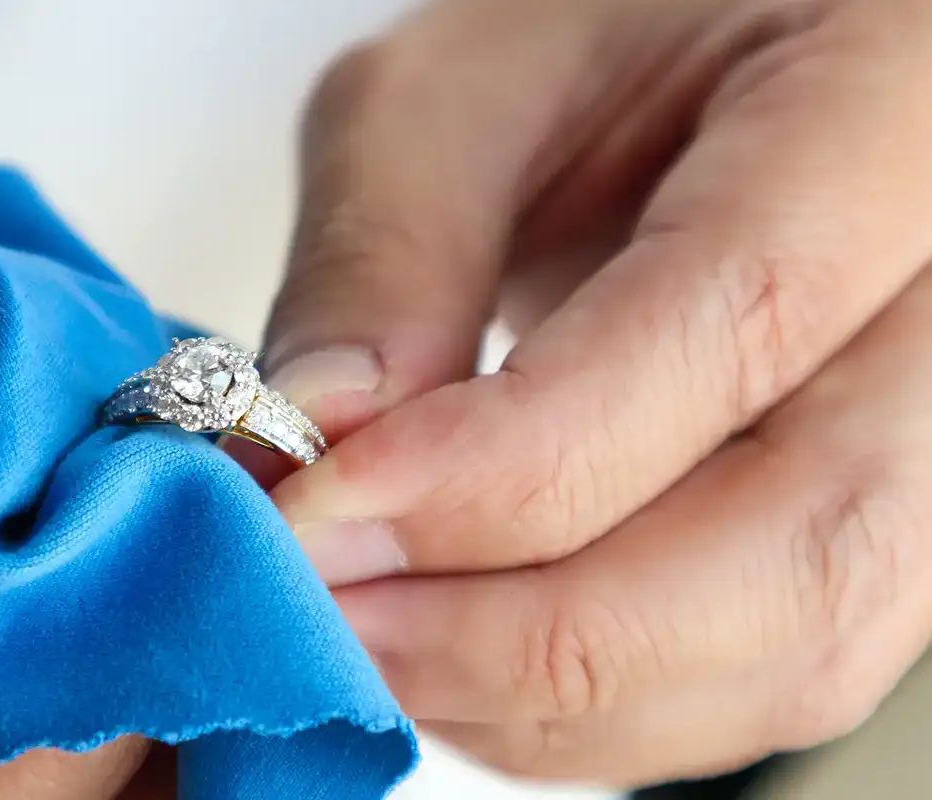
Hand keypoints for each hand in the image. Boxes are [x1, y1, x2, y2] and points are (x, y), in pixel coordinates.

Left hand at [263, 0, 931, 785]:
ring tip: (368, 639)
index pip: (743, 318)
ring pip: (793, 647)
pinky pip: (764, 682)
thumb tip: (315, 441)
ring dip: (547, 689)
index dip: (516, 459)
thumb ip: (387, 251)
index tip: (326, 507)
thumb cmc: (593, 55)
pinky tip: (455, 659)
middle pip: (803, 535)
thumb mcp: (458, 93)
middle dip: (527, 622)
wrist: (685, 103)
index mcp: (894, 109)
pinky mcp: (878, 535)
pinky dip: (590, 709)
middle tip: (326, 614)